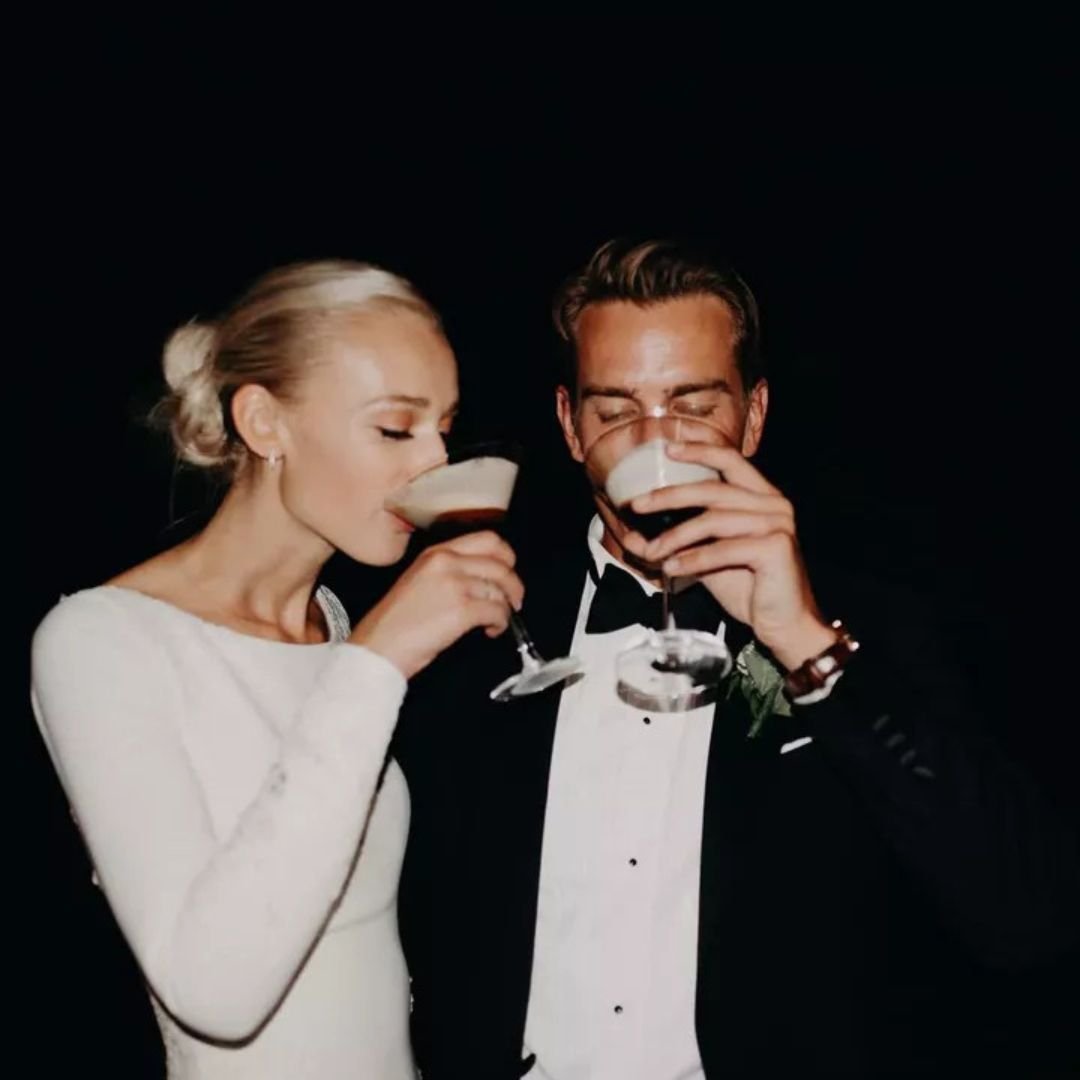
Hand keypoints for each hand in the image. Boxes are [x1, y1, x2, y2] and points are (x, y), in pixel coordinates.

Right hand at [350, 531, 523, 678]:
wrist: (378, 647)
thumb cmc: (395, 623)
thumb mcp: (420, 581)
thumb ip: (449, 573)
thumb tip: (484, 581)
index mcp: (436, 553)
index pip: (487, 540)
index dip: (506, 556)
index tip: (509, 571)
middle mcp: (446, 562)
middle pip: (501, 564)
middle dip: (514, 584)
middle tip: (514, 601)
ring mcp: (455, 585)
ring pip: (501, 590)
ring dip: (505, 609)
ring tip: (495, 622)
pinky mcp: (462, 610)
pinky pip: (498, 612)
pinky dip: (500, 624)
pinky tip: (490, 631)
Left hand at [621, 442, 835, 669]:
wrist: (784, 624)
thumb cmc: (749, 588)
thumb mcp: (705, 559)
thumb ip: (677, 542)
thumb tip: (631, 537)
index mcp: (762, 497)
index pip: (731, 460)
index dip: (700, 451)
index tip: (668, 449)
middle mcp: (774, 504)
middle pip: (713, 490)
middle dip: (670, 496)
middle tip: (638, 504)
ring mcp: (778, 524)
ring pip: (714, 520)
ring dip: (676, 536)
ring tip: (652, 552)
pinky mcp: (776, 548)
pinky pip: (723, 549)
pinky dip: (693, 559)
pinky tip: (672, 568)